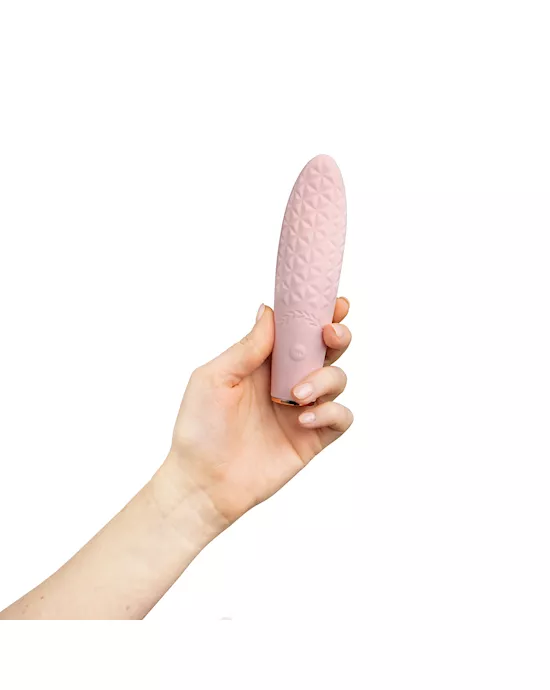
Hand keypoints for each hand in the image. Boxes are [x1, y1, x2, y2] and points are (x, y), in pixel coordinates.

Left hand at [166, 297, 352, 525]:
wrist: (203, 483)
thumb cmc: (199, 429)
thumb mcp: (215, 378)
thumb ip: (248, 347)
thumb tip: (269, 311)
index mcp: (264, 362)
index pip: (297, 330)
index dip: (317, 313)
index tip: (333, 301)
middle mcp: (287, 381)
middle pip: (327, 349)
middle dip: (337, 334)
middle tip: (329, 332)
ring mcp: (302, 409)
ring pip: (338, 379)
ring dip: (325, 379)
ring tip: (297, 393)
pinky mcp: (312, 438)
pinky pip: (341, 417)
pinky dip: (331, 413)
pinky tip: (303, 419)